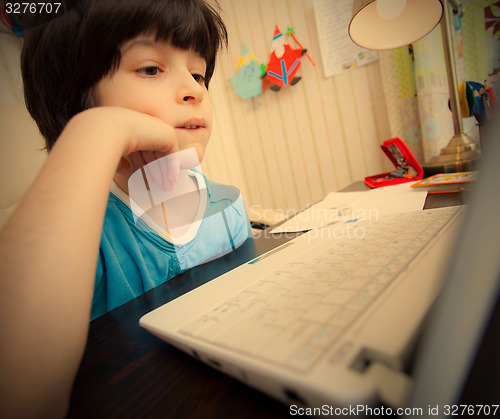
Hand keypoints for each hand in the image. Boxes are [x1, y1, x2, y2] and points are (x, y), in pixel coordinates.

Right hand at [61, 106, 180, 186]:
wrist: (109, 129)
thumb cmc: (104, 140)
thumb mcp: (113, 153)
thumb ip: (120, 160)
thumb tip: (125, 170)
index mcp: (133, 129)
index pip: (144, 151)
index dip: (148, 167)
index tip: (151, 181)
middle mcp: (147, 128)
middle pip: (156, 154)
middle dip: (160, 172)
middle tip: (162, 186)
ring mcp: (158, 129)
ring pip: (165, 156)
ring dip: (166, 173)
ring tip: (167, 188)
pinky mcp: (167, 134)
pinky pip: (173, 154)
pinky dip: (173, 168)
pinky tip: (172, 180)